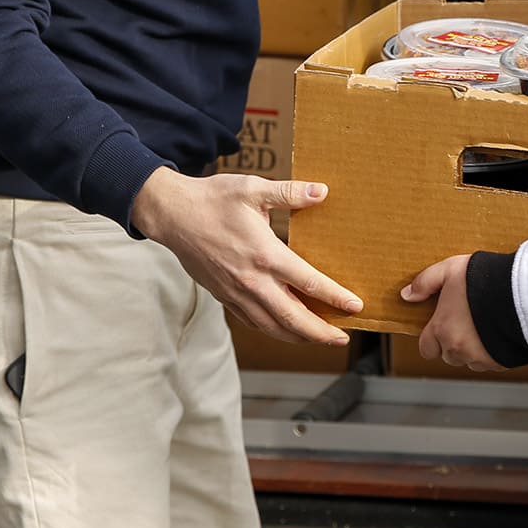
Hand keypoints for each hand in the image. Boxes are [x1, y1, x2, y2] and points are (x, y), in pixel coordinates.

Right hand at [131, 168, 361, 344]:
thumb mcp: (253, 189)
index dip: (334, 297)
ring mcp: (235, 292)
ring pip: (272, 326)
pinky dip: (273, 330)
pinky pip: (252, 322)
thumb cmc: (213, 198)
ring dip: (298, 337)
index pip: (308, 283)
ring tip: (320, 338)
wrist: (172, 214)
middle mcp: (251, 280)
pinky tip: (284, 329)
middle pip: (293, 318)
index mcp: (265, 254)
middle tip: (343, 338)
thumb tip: (322, 192)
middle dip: (321, 333)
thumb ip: (289, 192)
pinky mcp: (223, 296)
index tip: (355, 306)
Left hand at [401, 254, 502, 370]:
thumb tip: (407, 295)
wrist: (522, 293)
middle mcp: (458, 349)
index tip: (442, 324)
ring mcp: (480, 358)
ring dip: (472, 348)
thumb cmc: (485, 280)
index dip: (432, 336)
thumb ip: (425, 282)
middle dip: (453, 341)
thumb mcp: (450, 269)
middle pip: (448, 355)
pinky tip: (497, 331)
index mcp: (442, 329)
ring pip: (469, 360)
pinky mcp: (500, 362)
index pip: (426, 347)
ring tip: (483, 324)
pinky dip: (491, 352)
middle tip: (466, 320)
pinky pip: (490, 362)